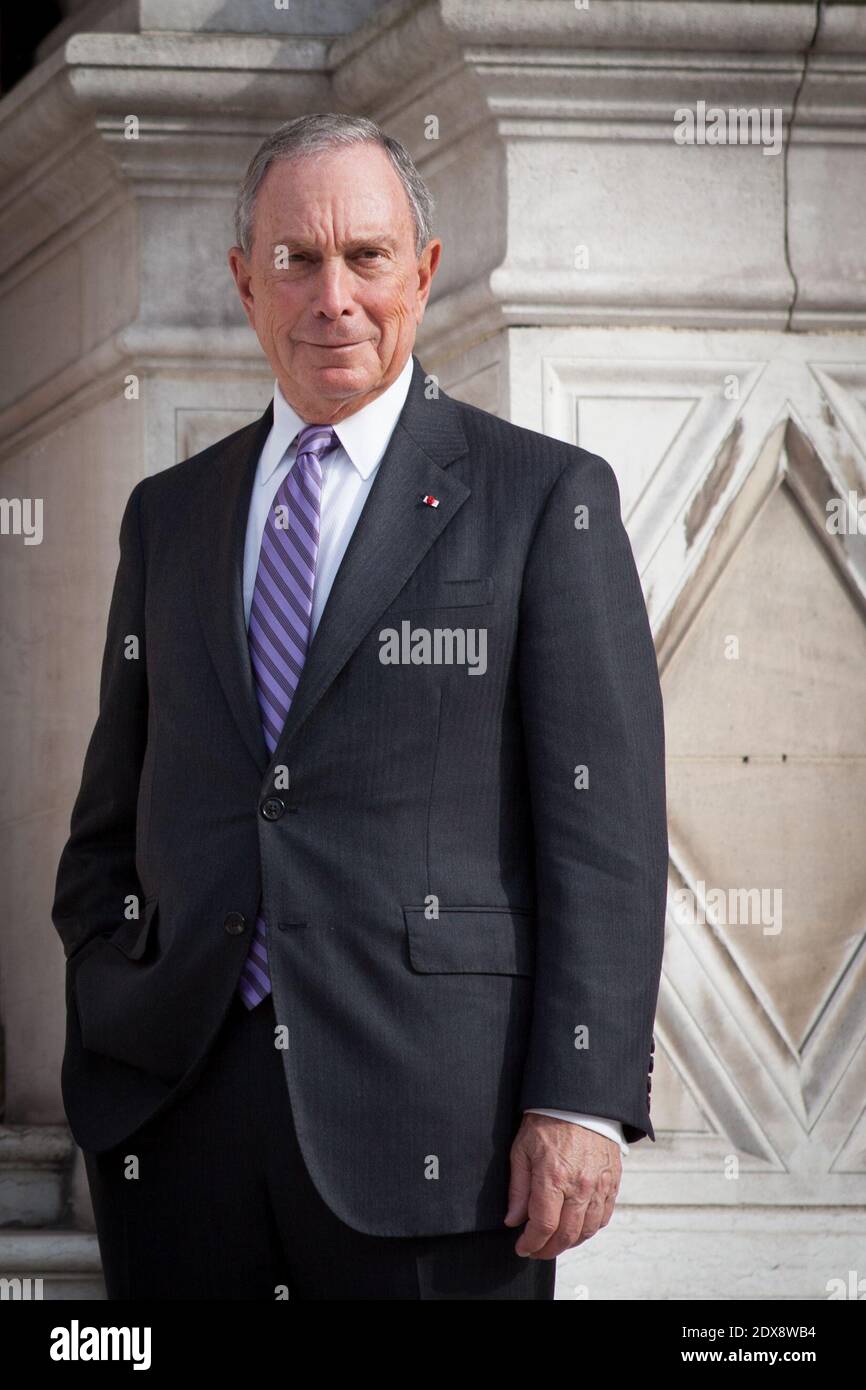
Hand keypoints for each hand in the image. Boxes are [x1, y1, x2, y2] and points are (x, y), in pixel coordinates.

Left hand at [504, 1112, 621, 1258]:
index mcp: (554, 1177)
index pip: (544, 1226)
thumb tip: (513, 1220)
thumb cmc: (547, 1120)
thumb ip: (518, 1188)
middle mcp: (580, 1185)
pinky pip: (604, 1216)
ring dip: (570, 1242)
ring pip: (587, 1230)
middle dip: (548, 1249)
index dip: (531, 1244)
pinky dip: (590, 1228)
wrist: (580, 1100)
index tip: (522, 1248)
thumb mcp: (522, 1149)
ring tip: (555, 1241)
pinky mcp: (613, 1181)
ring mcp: (599, 1185)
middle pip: (567, 1235)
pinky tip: (577, 1227)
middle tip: (536, 1250)